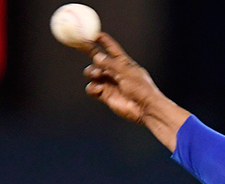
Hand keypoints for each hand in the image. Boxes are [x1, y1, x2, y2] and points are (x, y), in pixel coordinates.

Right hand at [80, 33, 189, 148]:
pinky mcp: (105, 95)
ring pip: (92, 72)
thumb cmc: (141, 89)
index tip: (92, 32)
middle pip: (97, 57)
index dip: (101, 39)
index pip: (110, 47)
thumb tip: (97, 56)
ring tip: (98, 75)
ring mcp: (109, 83)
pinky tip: (99, 90)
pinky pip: (92, 88)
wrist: (145, 109)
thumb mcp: (127, 73)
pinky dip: (92, 88)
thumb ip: (111, 64)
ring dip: (91, 71)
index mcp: (123, 63)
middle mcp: (114, 71)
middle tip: (79, 44)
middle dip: (88, 50)